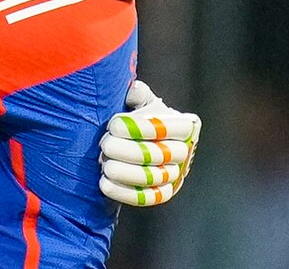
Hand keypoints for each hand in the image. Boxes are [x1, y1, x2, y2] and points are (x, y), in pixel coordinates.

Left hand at [98, 80, 200, 206]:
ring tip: (103, 163)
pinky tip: (104, 183)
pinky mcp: (165, 193)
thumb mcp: (142, 101)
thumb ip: (138, 94)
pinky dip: (123, 192)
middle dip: (126, 150)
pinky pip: (146, 197)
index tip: (113, 124)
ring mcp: (176, 175)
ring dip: (123, 171)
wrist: (141, 142)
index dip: (138, 127)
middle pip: (157, 154)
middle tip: (104, 144)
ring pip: (151, 177)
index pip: (166, 127)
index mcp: (185, 125)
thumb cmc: (139, 117)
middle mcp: (185, 151)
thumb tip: (132, 90)